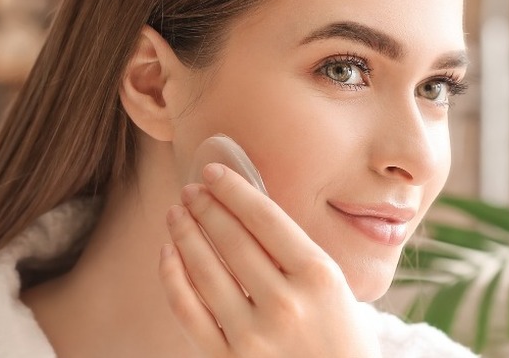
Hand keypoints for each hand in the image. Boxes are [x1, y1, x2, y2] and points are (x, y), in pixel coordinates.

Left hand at [158, 163, 381, 357]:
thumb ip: (296, 253)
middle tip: (191, 189)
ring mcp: (254, 336)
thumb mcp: (335, 287)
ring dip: (185, 234)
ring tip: (176, 214)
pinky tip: (168, 254)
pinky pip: (189, 312)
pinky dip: (173, 278)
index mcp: (319, 276)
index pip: (265, 219)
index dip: (234, 190)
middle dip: (206, 207)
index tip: (213, 172)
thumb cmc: (340, 335)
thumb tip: (244, 209)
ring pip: (205, 271)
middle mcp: (286, 303)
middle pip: (233, 240)